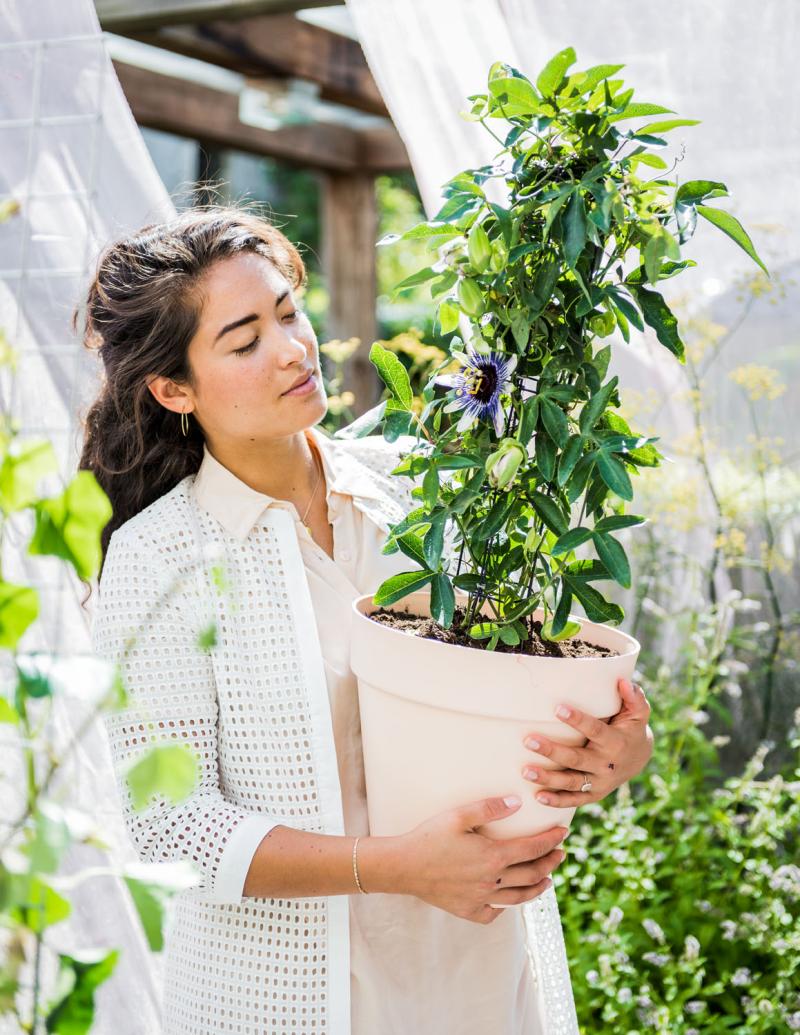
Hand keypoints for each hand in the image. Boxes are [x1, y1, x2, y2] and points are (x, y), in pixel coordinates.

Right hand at [397, 795, 568, 923]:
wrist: (403, 866)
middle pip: (532, 874)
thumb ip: (489, 808)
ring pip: (519, 898)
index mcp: (493, 856)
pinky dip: (506, 907)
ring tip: (547, 880)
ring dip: (537, 888)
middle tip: (561, 855)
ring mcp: (481, 899)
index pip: (532, 849)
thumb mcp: (459, 815)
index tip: (562, 834)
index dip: (550, 841)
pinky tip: (509, 899)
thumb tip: (517, 803)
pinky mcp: (467, 911)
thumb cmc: (429, 837)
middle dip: (550, 863)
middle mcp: (492, 881)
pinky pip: (494, 912)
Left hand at [520, 677, 653, 806]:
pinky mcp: (594, 793)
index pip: (594, 730)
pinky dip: (557, 801)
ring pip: (572, 781)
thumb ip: (633, 697)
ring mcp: (599, 782)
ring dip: (548, 778)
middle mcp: (606, 764)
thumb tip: (622, 681)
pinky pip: (575, 799)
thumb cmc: (631, 728)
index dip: (577, 720)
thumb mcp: (638, 712)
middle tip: (528, 740)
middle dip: (552, 751)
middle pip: (576, 759)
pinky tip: (538, 797)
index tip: (557, 708)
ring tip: (526, 771)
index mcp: (615, 742)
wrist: (639, 758)